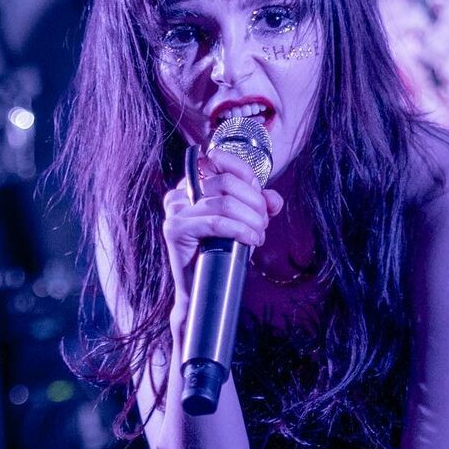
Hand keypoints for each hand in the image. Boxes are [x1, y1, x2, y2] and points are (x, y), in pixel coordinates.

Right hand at [162, 149, 283, 322]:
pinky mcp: (175, 229)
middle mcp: (180, 192)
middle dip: (253, 203)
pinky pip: (216, 222)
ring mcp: (175, 210)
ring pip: (224, 203)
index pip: (220, 160)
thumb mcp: (244, 222)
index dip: (248, 176)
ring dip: (250, 219)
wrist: (202, 288)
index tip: (261, 200)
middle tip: (262, 223)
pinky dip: (240, 230)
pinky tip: (251, 240)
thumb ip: (260, 206)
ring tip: (258, 235)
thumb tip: (274, 200)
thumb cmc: (222, 252)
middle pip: (227, 183)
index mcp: (193, 183)